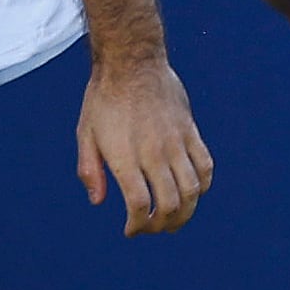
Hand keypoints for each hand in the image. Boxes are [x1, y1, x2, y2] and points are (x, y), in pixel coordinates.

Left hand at [76, 55, 212, 234]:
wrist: (132, 60)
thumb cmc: (104, 98)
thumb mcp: (85, 133)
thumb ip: (89, 170)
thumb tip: (98, 201)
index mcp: (125, 156)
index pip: (140, 204)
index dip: (138, 225)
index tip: (131, 229)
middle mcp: (153, 152)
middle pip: (170, 204)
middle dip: (162, 225)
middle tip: (152, 227)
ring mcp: (175, 141)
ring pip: (192, 190)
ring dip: (186, 213)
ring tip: (174, 218)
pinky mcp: (190, 130)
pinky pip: (205, 166)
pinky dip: (202, 186)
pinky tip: (192, 192)